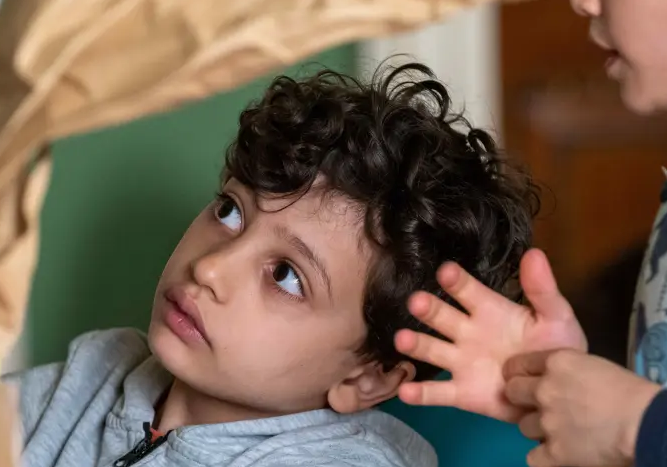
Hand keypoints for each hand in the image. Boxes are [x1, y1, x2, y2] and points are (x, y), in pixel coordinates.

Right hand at [394, 249, 586, 421]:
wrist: (558, 392)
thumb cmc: (554, 348)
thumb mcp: (555, 317)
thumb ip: (542, 290)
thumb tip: (534, 253)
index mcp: (488, 310)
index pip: (468, 291)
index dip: (457, 281)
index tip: (446, 271)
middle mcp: (467, 332)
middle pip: (442, 317)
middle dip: (429, 309)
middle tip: (416, 302)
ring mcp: (461, 362)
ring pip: (433, 350)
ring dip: (416, 344)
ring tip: (401, 340)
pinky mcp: (461, 392)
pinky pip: (437, 393)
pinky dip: (419, 394)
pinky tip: (405, 392)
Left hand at [504, 349, 660, 466]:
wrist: (646, 424)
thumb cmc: (630, 393)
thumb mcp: (594, 366)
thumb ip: (568, 372)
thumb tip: (559, 382)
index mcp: (556, 363)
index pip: (518, 364)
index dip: (519, 374)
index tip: (523, 380)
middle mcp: (544, 390)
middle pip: (512, 392)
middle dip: (521, 399)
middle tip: (539, 406)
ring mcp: (547, 422)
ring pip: (523, 426)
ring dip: (538, 429)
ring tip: (560, 431)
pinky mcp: (555, 452)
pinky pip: (533, 457)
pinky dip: (544, 457)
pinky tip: (557, 453)